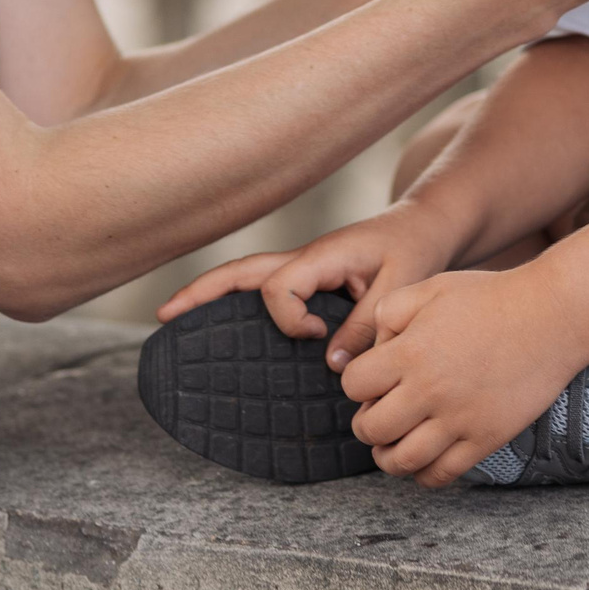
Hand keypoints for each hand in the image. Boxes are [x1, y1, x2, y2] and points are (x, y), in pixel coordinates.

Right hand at [156, 201, 467, 369]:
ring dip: (209, 292)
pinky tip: (220, 320)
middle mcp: (305, 258)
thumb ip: (367, 324)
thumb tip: (331, 364)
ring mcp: (303, 266)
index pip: (280, 287)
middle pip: (241, 270)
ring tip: (171, 316)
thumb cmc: (415, 250)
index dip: (289, 320)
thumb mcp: (400, 287)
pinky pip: (265, 287)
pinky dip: (236, 298)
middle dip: (201, 290)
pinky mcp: (310, 277)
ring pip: (245, 275)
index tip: (319, 338)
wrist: (426, 226)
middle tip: (162, 315)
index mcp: (322, 255)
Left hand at [341, 268, 588, 486]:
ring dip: (387, 456)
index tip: (372, 380)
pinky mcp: (486, 438)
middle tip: (378, 413)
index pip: (354, 385)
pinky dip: (423, 474)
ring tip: (393, 444)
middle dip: (366, 424)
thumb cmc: (490, 297)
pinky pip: (442, 474)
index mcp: (411, 352)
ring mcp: (459, 420)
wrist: (552, 316)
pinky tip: (424, 458)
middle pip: (371, 430)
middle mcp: (430, 390)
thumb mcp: (431, 287)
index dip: (357, 383)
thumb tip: (372, 350)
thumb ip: (389, 313)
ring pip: (401, 461)